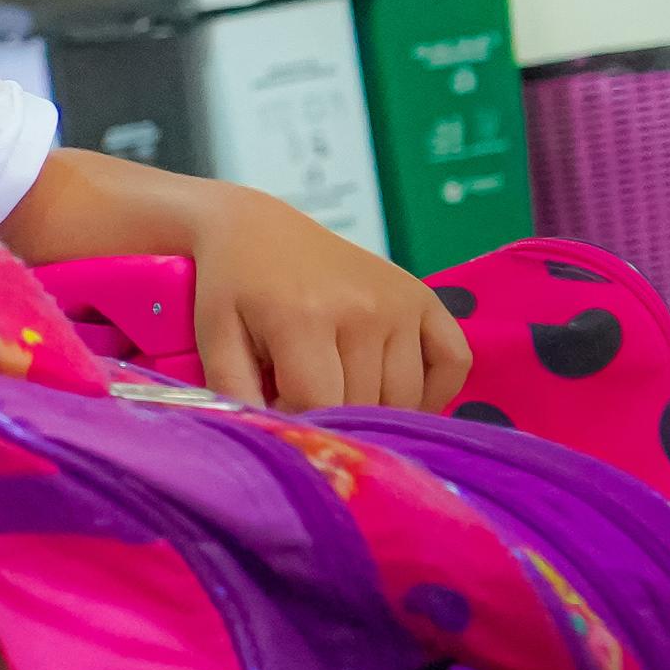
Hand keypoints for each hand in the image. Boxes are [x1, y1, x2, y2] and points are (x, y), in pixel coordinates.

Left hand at [186, 185, 468, 412]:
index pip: (320, 405)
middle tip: (302, 396)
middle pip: (365, 404)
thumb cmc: (232, 288)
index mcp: (307, 318)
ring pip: (406, 395)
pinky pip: (454, 361)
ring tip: (338, 392)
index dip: (297, 422)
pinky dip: (435, 391)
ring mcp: (402, 302)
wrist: (258, 230)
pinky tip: (398, 396)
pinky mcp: (425, 298)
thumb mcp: (215, 338)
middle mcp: (365, 309)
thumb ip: (236, 392)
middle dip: (332, 417)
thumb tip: (276, 439)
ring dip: (376, 411)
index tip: (277, 407)